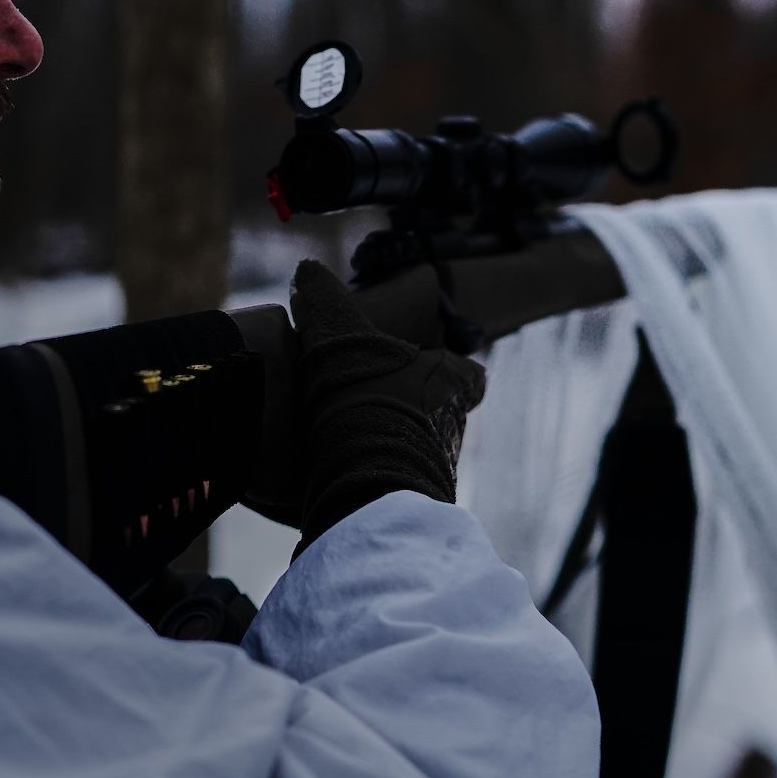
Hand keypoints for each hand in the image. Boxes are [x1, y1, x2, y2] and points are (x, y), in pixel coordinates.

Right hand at [290, 260, 487, 552]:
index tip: (420, 364)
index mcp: (452, 385)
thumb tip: (307, 270)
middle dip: (408, 407)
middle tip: (364, 397)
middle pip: (438, 414)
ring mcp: (431, 474)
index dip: (449, 368)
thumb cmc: (362, 397)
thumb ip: (323, 295)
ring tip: (337, 435)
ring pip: (414, 451)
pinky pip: (388, 485)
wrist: (361, 482)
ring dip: (386, 443)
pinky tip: (329, 471)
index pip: (469, 374)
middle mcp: (451, 431)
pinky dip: (366, 476)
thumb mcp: (336, 329)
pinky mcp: (404, 507)